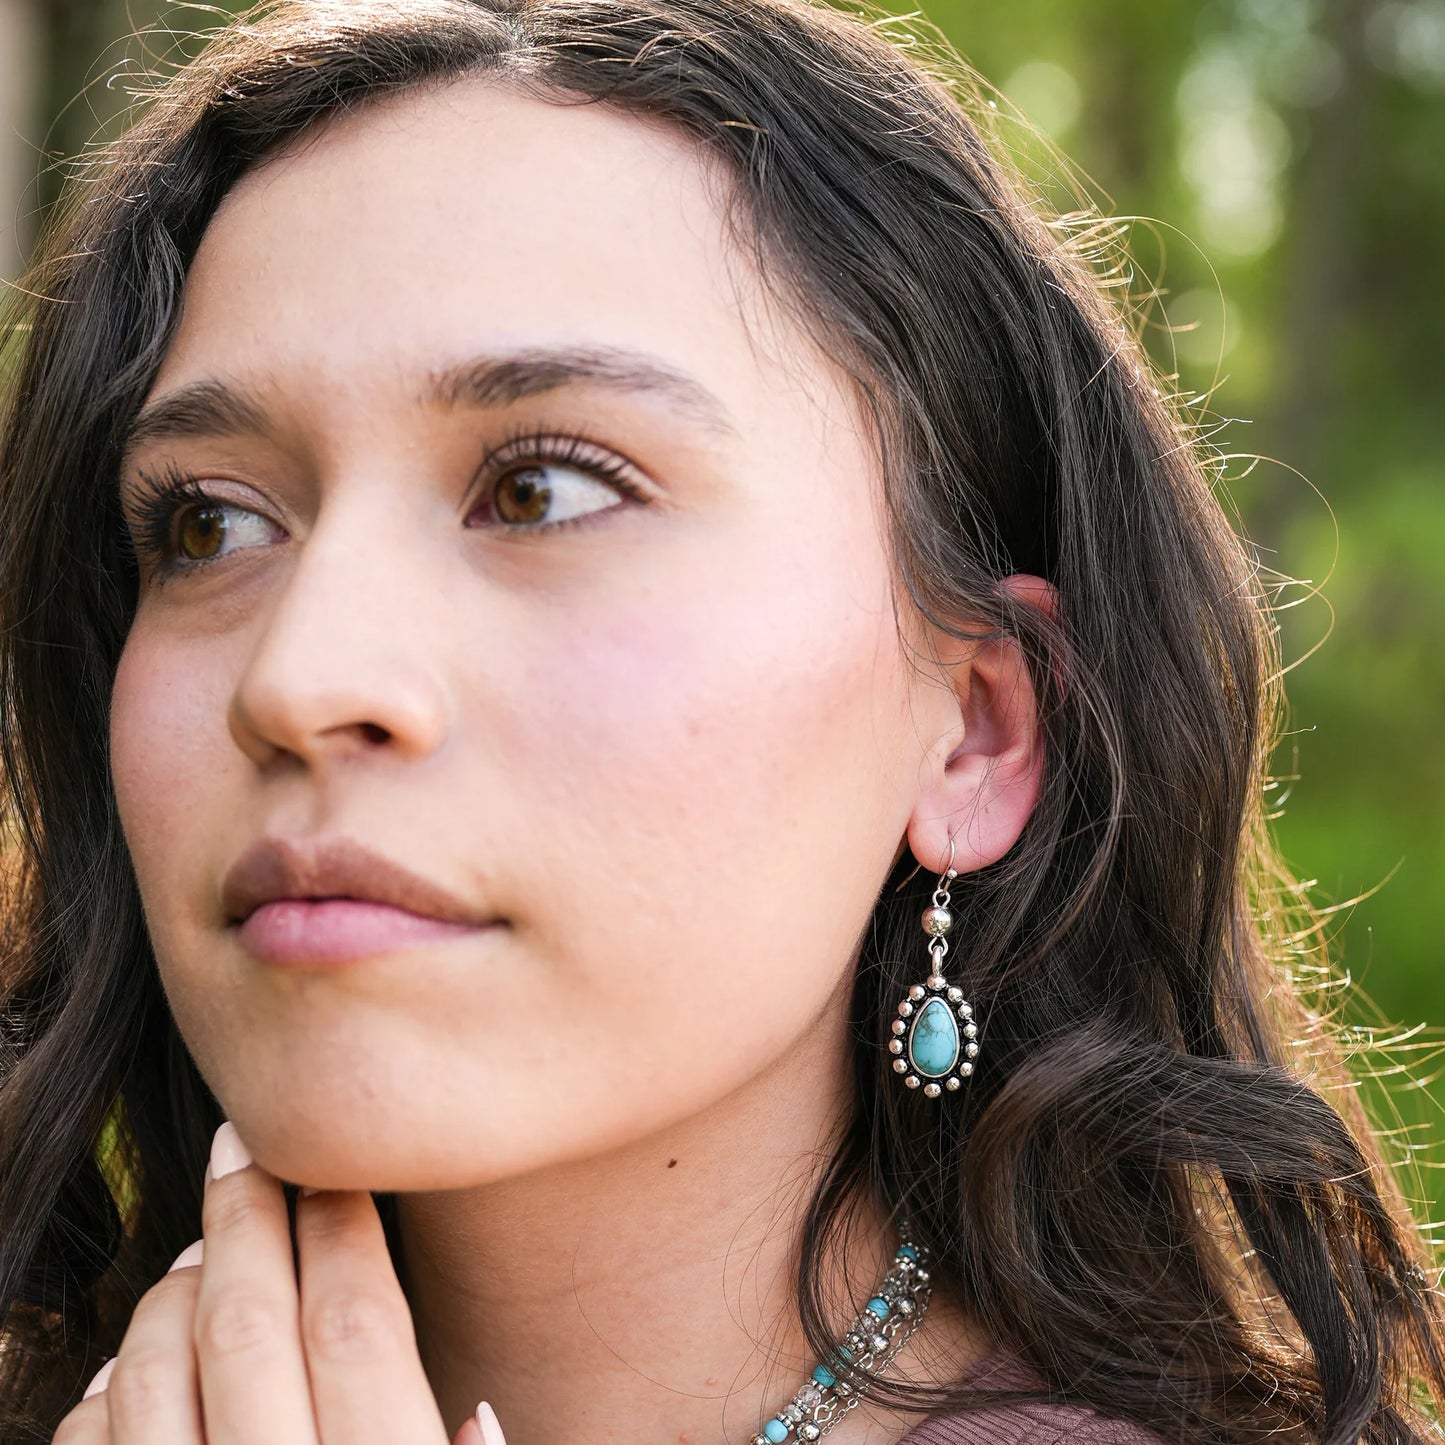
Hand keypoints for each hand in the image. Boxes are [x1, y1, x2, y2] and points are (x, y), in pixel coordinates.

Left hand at [54, 1122, 508, 1444]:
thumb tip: (476, 1414)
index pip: (355, 1325)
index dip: (343, 1229)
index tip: (336, 1169)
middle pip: (247, 1327)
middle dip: (248, 1217)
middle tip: (245, 1146)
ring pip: (153, 1376)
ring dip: (175, 1292)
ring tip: (205, 1249)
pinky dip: (106, 1392)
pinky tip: (138, 1364)